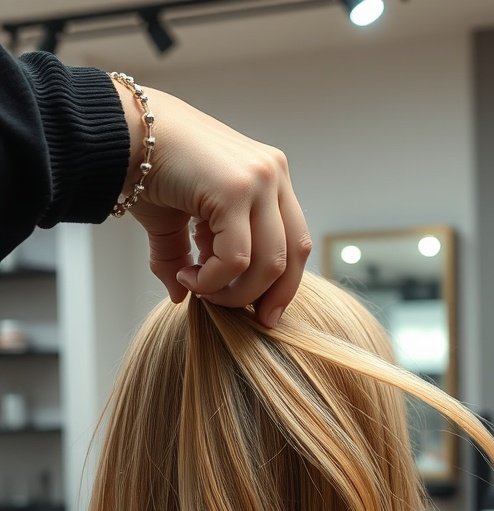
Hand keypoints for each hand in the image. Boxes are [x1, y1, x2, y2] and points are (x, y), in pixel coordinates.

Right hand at [112, 80, 311, 326]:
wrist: (117, 131)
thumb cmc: (143, 169)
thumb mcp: (174, 222)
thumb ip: (186, 258)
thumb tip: (181, 298)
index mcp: (270, 178)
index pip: (296, 243)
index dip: (282, 286)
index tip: (261, 315)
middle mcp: (273, 174)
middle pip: (293, 256)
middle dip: (265, 296)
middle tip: (231, 314)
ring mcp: (259, 178)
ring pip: (269, 264)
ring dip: (232, 292)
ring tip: (196, 288)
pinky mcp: (236, 188)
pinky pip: (237, 258)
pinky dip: (213, 280)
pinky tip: (187, 277)